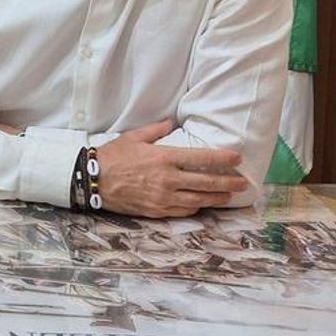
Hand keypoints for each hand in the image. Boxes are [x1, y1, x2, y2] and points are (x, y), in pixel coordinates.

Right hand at [93, 120, 247, 217]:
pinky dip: (196, 207)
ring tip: (228, 196)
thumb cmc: (113, 156)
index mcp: (165, 158)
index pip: (201, 158)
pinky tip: (202, 204)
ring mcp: (164, 197)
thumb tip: (169, 123)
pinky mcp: (157, 211)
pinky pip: (183, 211)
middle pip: (207, 183)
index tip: (237, 158)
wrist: (93, 180)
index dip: (222, 159)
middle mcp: (168, 179)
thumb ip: (155, 130)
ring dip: (216, 198)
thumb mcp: (134, 137)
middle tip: (242, 183)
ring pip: (199, 200)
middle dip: (228, 183)